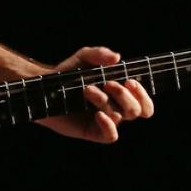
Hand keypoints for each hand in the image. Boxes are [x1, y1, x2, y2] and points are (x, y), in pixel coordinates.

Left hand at [39, 46, 154, 142]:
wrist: (45, 88)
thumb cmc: (68, 73)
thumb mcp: (83, 58)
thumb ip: (99, 54)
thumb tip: (117, 58)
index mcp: (120, 94)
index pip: (144, 103)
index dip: (143, 95)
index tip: (129, 80)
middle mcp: (116, 109)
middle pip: (137, 110)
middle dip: (125, 95)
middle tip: (107, 83)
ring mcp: (105, 121)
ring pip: (119, 117)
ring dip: (104, 100)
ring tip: (86, 89)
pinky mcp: (92, 131)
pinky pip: (110, 136)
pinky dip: (108, 125)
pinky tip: (97, 114)